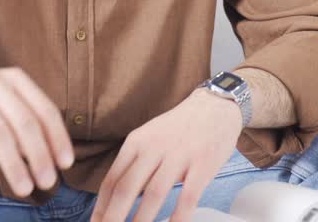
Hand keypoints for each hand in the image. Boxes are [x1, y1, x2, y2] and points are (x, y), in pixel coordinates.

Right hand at [0, 66, 74, 196]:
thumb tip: (50, 159)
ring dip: (14, 164)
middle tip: (48, 183)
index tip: (65, 164)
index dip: (58, 138)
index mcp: (14, 79)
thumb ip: (25, 124)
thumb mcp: (3, 103)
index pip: (44, 109)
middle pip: (24, 122)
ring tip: (24, 189)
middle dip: (39, 155)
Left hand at [91, 90, 243, 221]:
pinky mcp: (202, 165)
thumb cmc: (178, 128)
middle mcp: (153, 148)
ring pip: (154, 194)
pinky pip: (188, 197)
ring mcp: (178, 156)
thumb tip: (117, 197)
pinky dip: (178, 218)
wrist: (215, 106)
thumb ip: (134, 164)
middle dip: (114, 217)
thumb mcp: (148, 137)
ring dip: (141, 221)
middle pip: (127, 188)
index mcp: (136, 142)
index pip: (112, 180)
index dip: (102, 207)